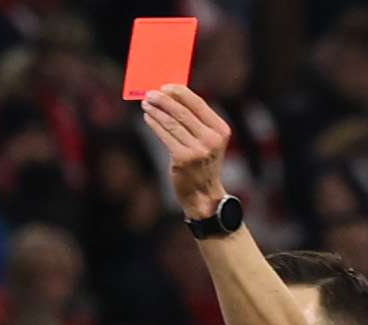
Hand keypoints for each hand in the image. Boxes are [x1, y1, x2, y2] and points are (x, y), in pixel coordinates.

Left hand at [138, 84, 231, 218]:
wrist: (203, 195)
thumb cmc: (202, 165)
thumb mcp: (208, 141)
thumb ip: (196, 122)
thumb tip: (172, 98)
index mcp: (221, 130)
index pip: (198, 104)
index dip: (180, 92)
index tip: (165, 86)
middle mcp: (211, 139)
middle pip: (183, 112)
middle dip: (164, 100)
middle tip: (151, 93)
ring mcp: (198, 149)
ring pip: (172, 123)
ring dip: (156, 111)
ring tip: (146, 104)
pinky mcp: (183, 159)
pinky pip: (165, 135)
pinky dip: (154, 124)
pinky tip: (148, 118)